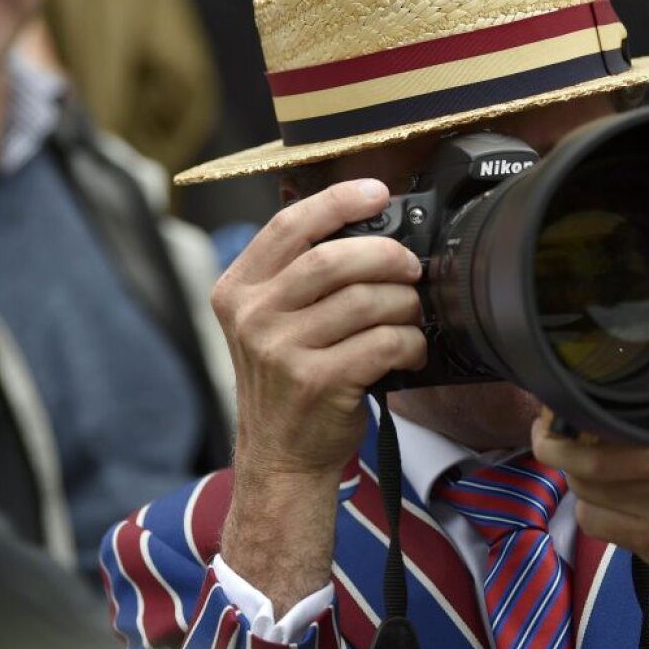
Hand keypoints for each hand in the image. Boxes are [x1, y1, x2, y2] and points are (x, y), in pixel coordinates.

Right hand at [212, 178, 425, 476]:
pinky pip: (383, 343)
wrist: (280, 456)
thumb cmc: (288, 382)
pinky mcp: (317, 382)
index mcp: (237, 290)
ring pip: (365, 301)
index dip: (338, 201)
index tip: (376, 191)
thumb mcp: (269, 323)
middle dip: (385, 256)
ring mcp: (281, 351)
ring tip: (411, 315)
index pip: (289, 226)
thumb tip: (367, 230)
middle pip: (332, 259)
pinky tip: (410, 350)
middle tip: (409, 267)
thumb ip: (298, 278)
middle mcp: (252, 317)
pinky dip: (409, 343)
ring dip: (404, 304)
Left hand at [531, 411, 648, 648]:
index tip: (561, 402)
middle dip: (554, 445)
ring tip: (577, 465)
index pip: (613, 414)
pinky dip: (589, 511)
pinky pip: (595, 522)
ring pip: (585, 490)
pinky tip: (601, 501)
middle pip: (584, 456)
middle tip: (547, 433)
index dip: (576, 409)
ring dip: (573, 478)